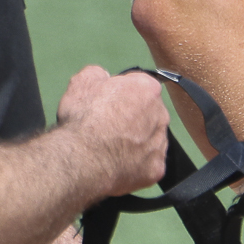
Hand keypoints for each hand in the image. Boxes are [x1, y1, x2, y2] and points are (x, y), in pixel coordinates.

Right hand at [56, 66, 170, 197]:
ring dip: (138, 142)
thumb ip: (98, 74)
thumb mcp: (82, 83)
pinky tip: (119, 165)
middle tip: (108, 128)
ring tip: (112, 149)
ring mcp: (161, 144)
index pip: (138, 86)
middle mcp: (161, 115)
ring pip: (151, 139)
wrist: (81, 160)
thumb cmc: (82, 119)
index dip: (120, 94)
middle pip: (148, 113)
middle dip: (133, 118)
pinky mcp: (156, 169)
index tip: (106, 104)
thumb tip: (104, 78)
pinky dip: (136, 165)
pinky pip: (148, 164)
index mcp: (148, 89)